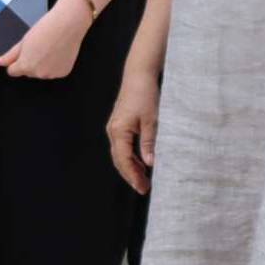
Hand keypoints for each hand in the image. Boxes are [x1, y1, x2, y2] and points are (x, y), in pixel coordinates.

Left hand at [0, 0, 90, 78]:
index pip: (13, 71)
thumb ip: (10, 55)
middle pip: (28, 71)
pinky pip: (54, 71)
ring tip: (48, 47)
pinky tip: (57, 52)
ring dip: (43, 64)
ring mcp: (52, 74)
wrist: (68, 24)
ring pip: (41, 72)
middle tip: (38, 46)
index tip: (22, 53)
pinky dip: (55, 64)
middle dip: (30, 61)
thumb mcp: (23, 41)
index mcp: (25, 66)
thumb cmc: (46, 29)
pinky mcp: (63, 72)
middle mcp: (39, 73)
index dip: (16, 62)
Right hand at [107, 68, 160, 194]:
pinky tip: (142, 162)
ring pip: (120, 154)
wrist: (138, 76)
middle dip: (130, 175)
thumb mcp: (151, 121)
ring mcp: (114, 128)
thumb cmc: (145, 95)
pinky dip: (131, 157)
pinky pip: (122, 146)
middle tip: (144, 188)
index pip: (124, 160)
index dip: (133, 175)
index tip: (142, 187)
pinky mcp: (119, 125)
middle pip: (119, 160)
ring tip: (144, 178)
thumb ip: (149, 143)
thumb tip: (150, 163)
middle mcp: (113, 131)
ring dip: (131, 167)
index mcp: (119, 131)